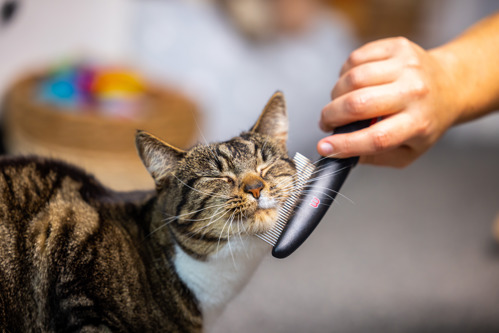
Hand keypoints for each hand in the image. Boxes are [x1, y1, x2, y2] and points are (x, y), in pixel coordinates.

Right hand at [317, 37, 461, 166]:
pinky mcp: (397, 46)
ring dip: (336, 95)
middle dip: (331, 115)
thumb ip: (375, 157)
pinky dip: (344, 74)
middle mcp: (414, 92)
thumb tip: (340, 153)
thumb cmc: (424, 121)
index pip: (376, 137)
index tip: (323, 147)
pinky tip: (351, 84)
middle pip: (359, 104)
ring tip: (340, 102)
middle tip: (326, 122)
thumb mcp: (408, 151)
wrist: (450, 84)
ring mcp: (406, 65)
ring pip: (353, 78)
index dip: (345, 144)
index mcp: (418, 123)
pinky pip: (355, 58)